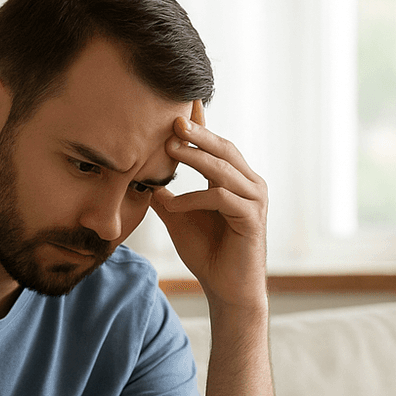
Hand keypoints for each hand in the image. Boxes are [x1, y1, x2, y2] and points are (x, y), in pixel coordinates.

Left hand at [151, 105, 268, 313]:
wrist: (227, 290)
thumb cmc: (207, 253)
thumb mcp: (178, 218)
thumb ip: (164, 196)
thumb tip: (141, 177)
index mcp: (234, 180)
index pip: (215, 145)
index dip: (198, 125)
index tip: (178, 105)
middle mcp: (249, 184)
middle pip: (223, 149)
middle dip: (197, 133)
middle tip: (172, 117)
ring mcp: (254, 200)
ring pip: (223, 169)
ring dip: (195, 157)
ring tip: (169, 148)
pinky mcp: (252, 219)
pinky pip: (221, 198)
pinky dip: (194, 198)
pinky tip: (172, 205)